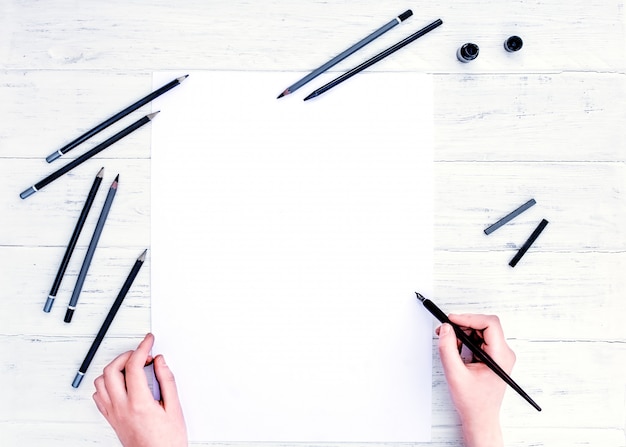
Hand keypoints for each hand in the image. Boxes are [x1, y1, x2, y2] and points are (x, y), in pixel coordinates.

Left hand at [92, 333, 187, 446]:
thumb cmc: (167, 441)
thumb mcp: (175, 409)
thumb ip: (167, 381)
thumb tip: (160, 362)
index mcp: (139, 403)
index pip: (134, 366)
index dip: (142, 348)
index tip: (148, 341)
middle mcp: (122, 408)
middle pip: (112, 370)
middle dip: (126, 355)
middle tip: (142, 354)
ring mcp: (114, 414)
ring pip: (101, 382)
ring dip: (114, 369)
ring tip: (131, 367)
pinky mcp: (111, 419)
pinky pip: (99, 396)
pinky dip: (107, 384)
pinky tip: (121, 383)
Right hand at [436, 314, 515, 446]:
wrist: (480, 418)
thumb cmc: (473, 402)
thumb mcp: (455, 374)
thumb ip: (448, 349)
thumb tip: (446, 328)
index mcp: (500, 356)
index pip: (489, 324)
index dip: (469, 318)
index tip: (452, 320)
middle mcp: (503, 353)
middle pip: (484, 325)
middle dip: (463, 324)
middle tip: (445, 330)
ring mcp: (499, 355)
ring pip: (481, 331)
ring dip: (463, 332)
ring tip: (449, 343)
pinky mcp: (493, 357)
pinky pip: (479, 339)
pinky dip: (466, 340)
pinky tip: (456, 350)